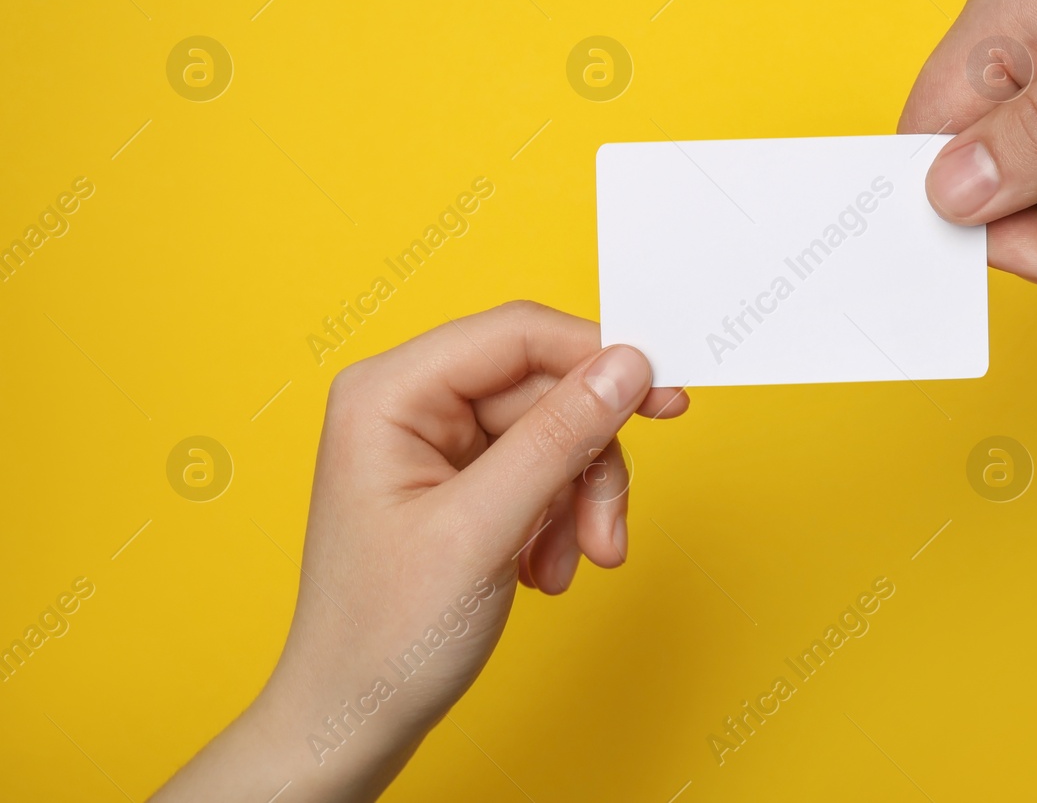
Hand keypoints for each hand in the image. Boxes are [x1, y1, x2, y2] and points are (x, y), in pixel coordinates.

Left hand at [152, 301, 688, 802]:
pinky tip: (544, 570)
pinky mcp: (461, 481)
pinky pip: (543, 471)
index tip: (663, 397)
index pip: (518, 335)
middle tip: (608, 529)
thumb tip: (625, 368)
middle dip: (588, 461)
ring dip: (579, 500)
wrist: (354, 721)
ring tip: (575, 561)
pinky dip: (560, 520)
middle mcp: (410, 404)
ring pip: (555, 433)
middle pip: (546, 389)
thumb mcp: (481, 531)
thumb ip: (557, 440)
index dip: (597, 358)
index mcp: (389, 392)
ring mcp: (435, 444)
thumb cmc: (382, 636)